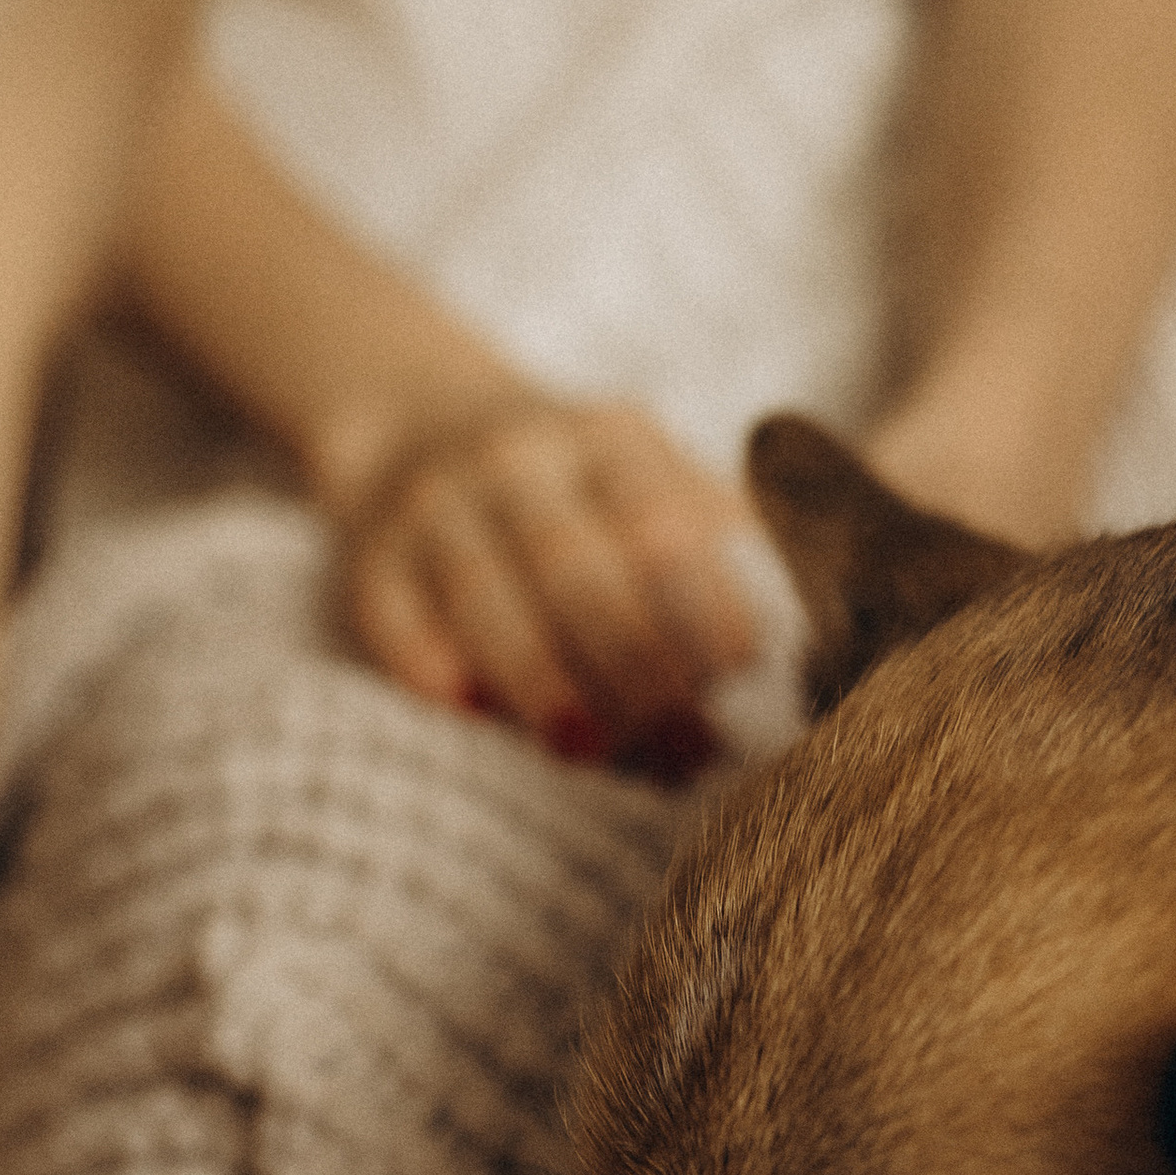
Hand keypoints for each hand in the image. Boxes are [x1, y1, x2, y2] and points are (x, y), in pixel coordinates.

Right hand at [335, 390, 759, 779]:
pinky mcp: (365, 556)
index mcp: (610, 440)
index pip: (662, 519)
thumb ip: (715, 554)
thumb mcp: (649, 486)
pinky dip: (433, 668)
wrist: (414, 423)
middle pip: (575, 563)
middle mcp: (517, 456)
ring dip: (541, 681)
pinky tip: (475, 719)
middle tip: (682, 748)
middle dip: (634, 662)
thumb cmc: (578, 499)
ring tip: (590, 751)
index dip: (704, 601)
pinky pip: (395, 617)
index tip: (740, 676)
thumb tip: (810, 659)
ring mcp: (433, 503)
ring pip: (485, 593)